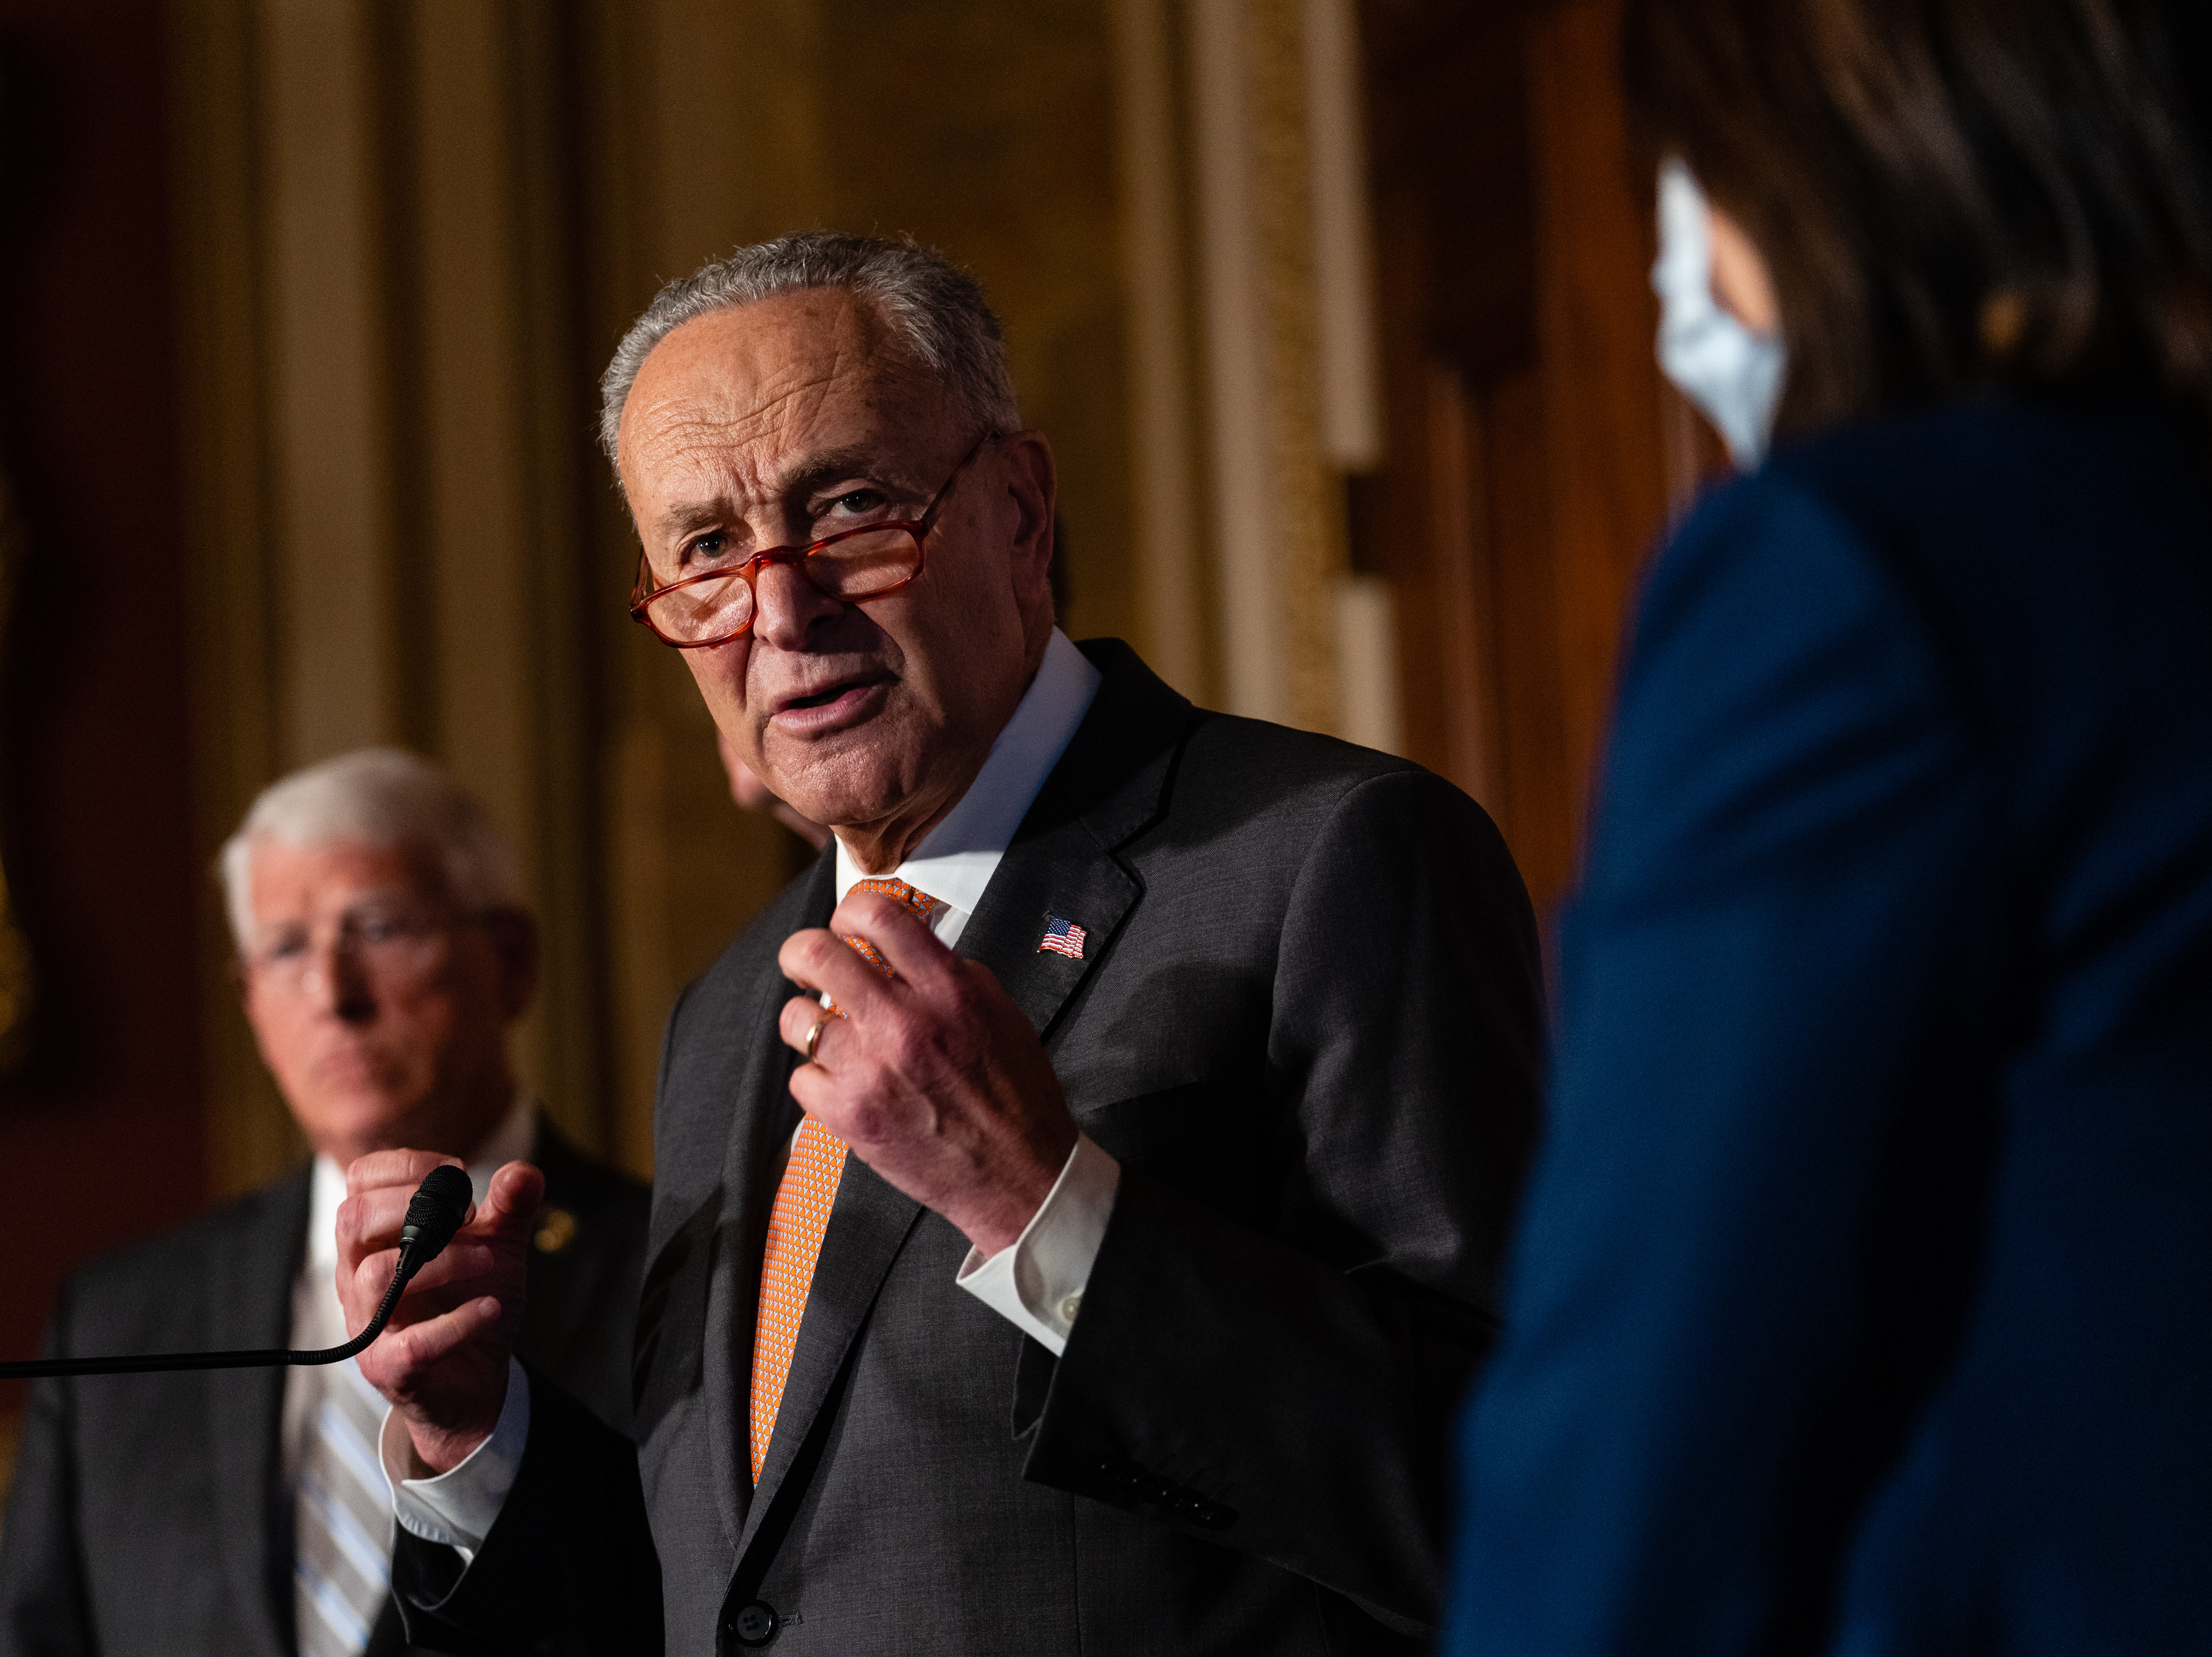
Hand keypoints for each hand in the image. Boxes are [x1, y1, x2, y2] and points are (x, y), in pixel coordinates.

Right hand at [336, 1149, 543, 1474]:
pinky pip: (413, 1342)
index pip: (359, 1180)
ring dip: (442, 1259)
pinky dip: (458, 1322)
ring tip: (488, 1260)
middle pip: (352, 1219)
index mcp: (375, 1238)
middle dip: (412, 1203)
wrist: (475, 1378)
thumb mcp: (498, 1244)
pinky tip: (491, 1308)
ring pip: (376, 1274)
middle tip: (470, 1215)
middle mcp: (358, 1276)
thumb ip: (510, 1207)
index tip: (458, 1174)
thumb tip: (522, 1172)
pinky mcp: (391, 1367)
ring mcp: (370, 1323)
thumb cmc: (471, 1298)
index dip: (406, 1166)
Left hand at [778, 889, 1076, 1255]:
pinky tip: (844, 1084)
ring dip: (808, 1022)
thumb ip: (948, 973)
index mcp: (948, 990)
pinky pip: (801, 1077)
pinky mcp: (849, 1115)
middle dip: (800, 952)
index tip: (845, 923)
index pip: (880, 916)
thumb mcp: (998, 1012)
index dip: (850, 910)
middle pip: (818, 954)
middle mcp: (905, 1024)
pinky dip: (817, 1079)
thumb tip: (902, 946)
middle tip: (804, 963)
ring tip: (827, 1034)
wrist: (1018, 1175)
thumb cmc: (1014, 1095)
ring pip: (798, 1019)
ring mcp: (871, 1070)